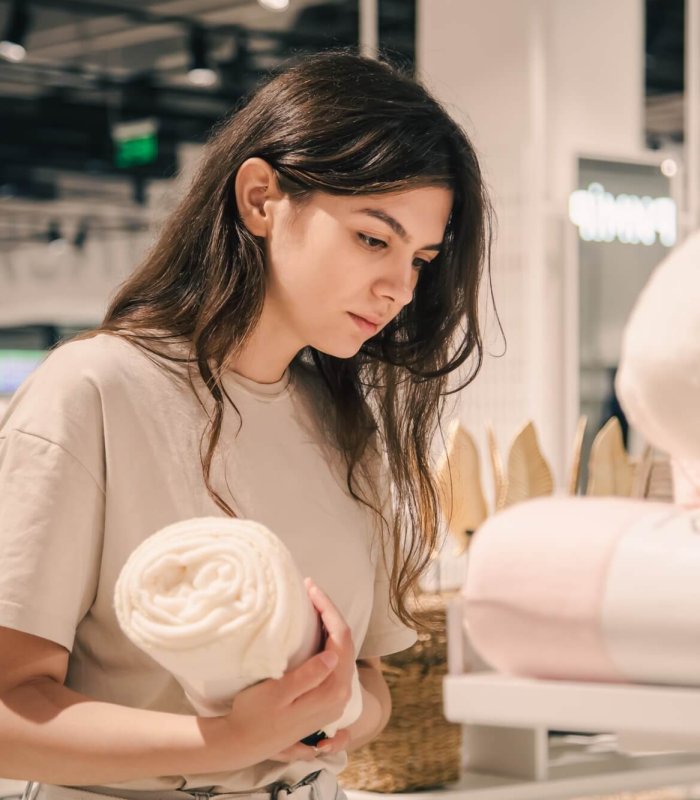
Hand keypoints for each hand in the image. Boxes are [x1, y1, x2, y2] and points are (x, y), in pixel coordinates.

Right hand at [222, 579, 354, 765]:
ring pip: (341, 651)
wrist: (244, 743)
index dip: (328, 609)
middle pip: (345, 642)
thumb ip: (309, 676)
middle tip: (311, 589)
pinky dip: (328, 640)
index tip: (311, 589)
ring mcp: (335, 698)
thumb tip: (333, 655)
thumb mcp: (278, 693)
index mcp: (332, 690)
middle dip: (330, 612)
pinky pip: (336, 661)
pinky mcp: (326, 698)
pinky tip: (317, 629)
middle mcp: (340, 695)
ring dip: (330, 625)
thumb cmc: (255, 715)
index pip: (340, 639)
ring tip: (313, 603)